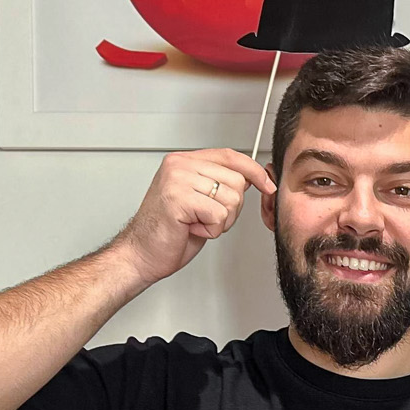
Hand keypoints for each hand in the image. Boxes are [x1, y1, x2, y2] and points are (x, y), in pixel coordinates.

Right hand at [112, 149, 275, 288]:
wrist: (142, 253)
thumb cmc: (169, 231)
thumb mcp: (200, 200)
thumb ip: (220, 183)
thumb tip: (250, 178)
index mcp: (184, 161)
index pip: (230, 156)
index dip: (253, 171)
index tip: (267, 185)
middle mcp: (180, 166)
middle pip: (236, 181)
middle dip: (230, 208)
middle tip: (205, 218)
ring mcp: (177, 180)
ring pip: (231, 199)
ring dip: (220, 221)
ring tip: (196, 223)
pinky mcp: (179, 198)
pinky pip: (219, 215)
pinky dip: (211, 230)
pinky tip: (191, 229)